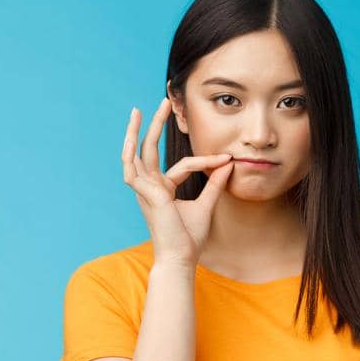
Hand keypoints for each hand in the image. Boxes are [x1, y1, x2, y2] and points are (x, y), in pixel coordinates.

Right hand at [121, 98, 234, 267]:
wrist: (182, 258)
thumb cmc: (190, 237)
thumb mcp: (206, 205)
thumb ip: (214, 184)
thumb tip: (227, 164)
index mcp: (163, 189)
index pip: (183, 165)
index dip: (207, 161)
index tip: (228, 159)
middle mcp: (151, 187)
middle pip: (150, 150)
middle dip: (155, 126)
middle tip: (163, 102)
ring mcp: (145, 191)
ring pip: (137, 155)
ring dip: (137, 132)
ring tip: (140, 111)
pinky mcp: (145, 195)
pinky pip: (136, 171)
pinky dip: (131, 155)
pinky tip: (133, 139)